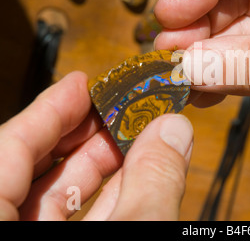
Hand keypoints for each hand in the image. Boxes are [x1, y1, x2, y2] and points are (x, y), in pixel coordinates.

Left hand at [0, 71, 192, 219]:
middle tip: (118, 110)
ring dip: (99, 168)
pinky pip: (71, 225)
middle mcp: (5, 231)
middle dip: (81, 136)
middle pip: (29, 170)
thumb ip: (152, 184)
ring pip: (52, 201)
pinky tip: (137, 180)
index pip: (6, 150)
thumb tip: (173, 129)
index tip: (79, 83)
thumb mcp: (132, 231)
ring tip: (138, 140)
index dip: (48, 111)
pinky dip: (107, 201)